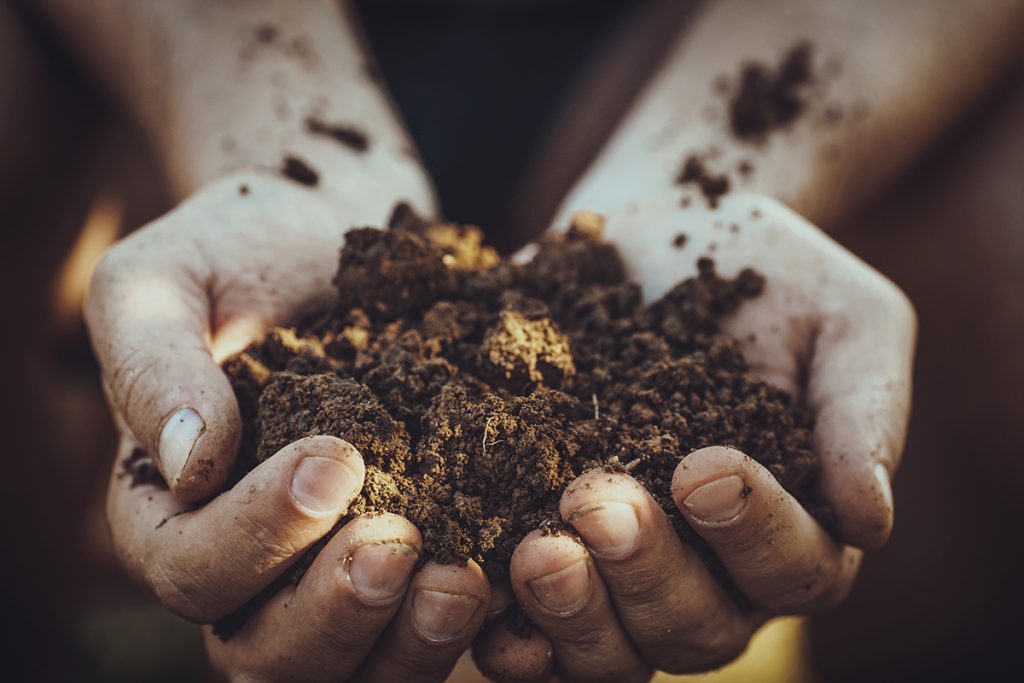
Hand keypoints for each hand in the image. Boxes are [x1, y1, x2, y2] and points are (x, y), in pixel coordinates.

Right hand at [91, 175, 488, 680]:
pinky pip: (425, 624)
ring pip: (352, 664)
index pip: (191, 568)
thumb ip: (153, 365)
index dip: (256, 536)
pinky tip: (509, 573)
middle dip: (333, 613)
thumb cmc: (239, 246)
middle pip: (266, 651)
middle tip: (399, 547)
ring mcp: (328, 570)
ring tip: (464, 581)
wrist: (336, 232)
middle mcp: (247, 563)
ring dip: (407, 642)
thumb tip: (186, 462)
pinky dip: (468, 621)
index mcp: (169, 511)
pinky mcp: (409, 554)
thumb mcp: (165, 279)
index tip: (335, 460)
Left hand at [475, 193, 914, 681]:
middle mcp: (709, 571)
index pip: (792, 567)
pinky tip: (470, 589)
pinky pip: (523, 619)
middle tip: (599, 505)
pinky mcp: (540, 540)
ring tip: (536, 551)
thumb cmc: (771, 276)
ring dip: (571, 612)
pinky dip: (502, 622)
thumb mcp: (846, 322)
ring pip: (609, 644)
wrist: (662, 235)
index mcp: (793, 528)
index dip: (751, 532)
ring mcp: (620, 570)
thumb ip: (864, 413)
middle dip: (646, 574)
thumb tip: (870, 517)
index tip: (703, 466)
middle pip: (692, 625)